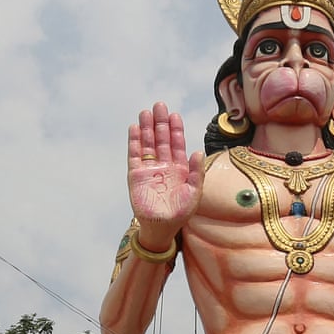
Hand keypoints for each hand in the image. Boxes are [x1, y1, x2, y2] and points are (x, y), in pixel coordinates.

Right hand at [129, 102, 204, 236]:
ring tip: (145, 112)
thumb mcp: (194, 192)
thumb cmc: (180, 213)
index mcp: (179, 169)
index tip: (174, 115)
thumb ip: (197, 172)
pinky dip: (134, 142)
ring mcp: (149, 169)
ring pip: (147, 144)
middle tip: (159, 105)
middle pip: (161, 139)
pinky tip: (135, 129)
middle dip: (160, 123)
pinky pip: (134, 155)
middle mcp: (164, 166)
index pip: (177, 144)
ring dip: (147, 128)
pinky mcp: (136, 175)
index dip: (175, 129)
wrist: (161, 228)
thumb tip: (199, 151)